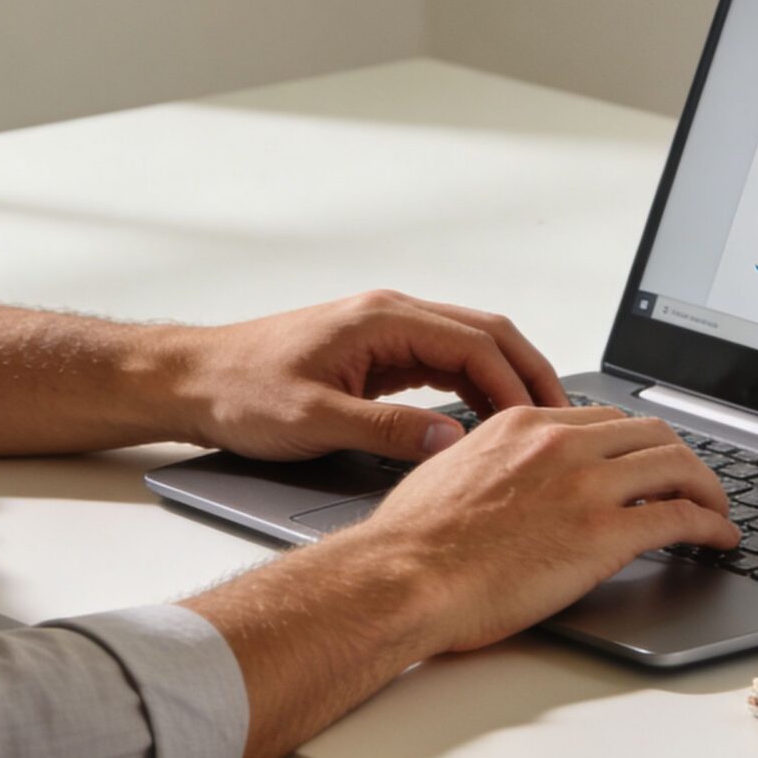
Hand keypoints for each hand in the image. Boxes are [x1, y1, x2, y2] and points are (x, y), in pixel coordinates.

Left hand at [168, 289, 568, 462]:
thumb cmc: (239, 390)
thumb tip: (449, 441)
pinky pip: (443, 363)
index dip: (515, 385)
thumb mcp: (312, 419)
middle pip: (485, 334)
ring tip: (538, 424)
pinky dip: (475, 386)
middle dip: (529, 374)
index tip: (540, 425)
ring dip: (506, 380)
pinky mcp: (375, 355)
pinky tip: (487, 420)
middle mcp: (390, 316)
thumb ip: (384, 431)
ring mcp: (384, 333)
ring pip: (468, 347)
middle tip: (565, 420)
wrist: (193, 380)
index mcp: (382, 320)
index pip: (474, 343)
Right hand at [352, 405, 739, 655]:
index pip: (604, 419)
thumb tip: (503, 480)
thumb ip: (491, 464)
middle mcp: (561, 444)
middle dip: (682, 458)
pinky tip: (719, 539)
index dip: (637, 442)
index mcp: (523, 425)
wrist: (406, 575)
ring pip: (676, 466)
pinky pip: (680, 518)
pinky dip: (711, 525)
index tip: (648, 460)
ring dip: (708, 488)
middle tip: (694, 483)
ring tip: (718, 510)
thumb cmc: (414, 541)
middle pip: (651, 433)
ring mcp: (586, 486)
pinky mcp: (605, 534)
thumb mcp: (451, 473)